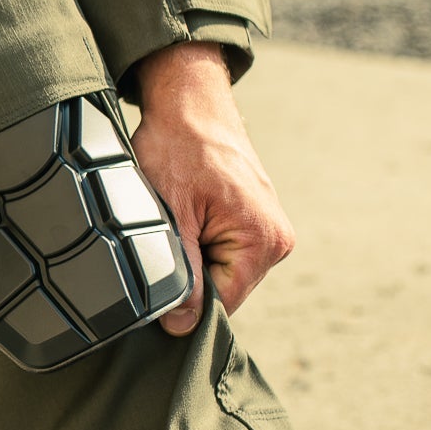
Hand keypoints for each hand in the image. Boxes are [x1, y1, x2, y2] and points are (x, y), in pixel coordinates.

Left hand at [131, 43, 295, 334]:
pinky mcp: (255, 220)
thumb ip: (180, 276)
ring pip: (221, 271)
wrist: (190, 103)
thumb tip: (181, 326)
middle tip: (161, 240)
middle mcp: (276, 241)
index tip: (154, 285)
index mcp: (263, 243)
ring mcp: (269, 229)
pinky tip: (185, 216)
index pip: (222, 305)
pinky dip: (200, 241)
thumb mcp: (170, 217)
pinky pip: (224, 250)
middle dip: (189, 276)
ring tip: (175, 221)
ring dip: (193, 257)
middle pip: (224, 291)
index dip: (184, 304)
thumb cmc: (178, 149)